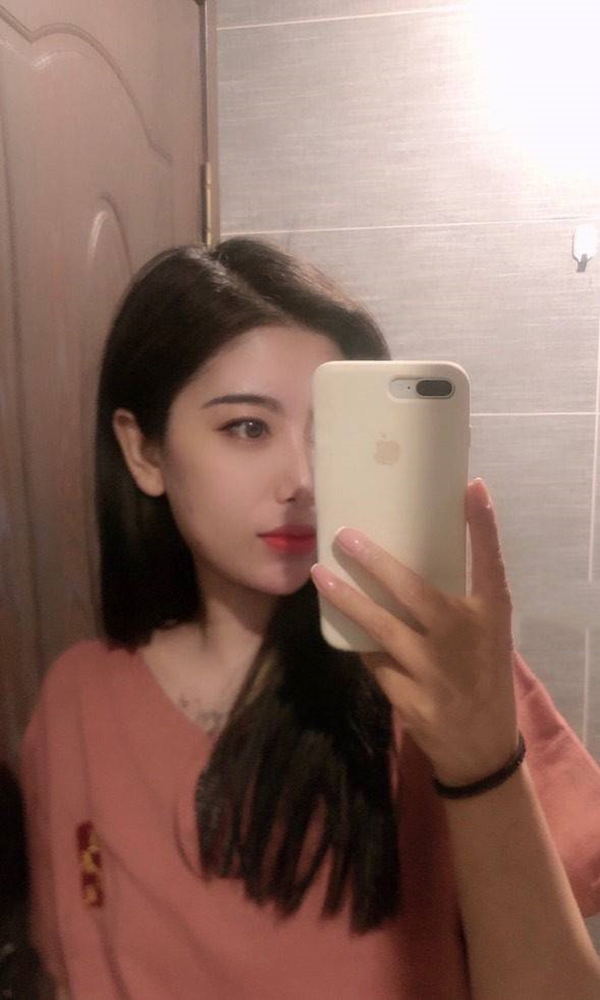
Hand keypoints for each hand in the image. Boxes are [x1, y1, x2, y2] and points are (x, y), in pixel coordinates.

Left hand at [310, 479, 518, 786]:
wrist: (481, 747)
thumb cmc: (480, 674)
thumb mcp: (486, 633)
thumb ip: (460, 596)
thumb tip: (411, 552)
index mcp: (490, 615)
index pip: (490, 562)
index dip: (482, 524)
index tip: (470, 487)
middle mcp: (463, 637)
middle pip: (414, 591)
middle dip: (376, 561)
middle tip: (345, 535)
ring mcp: (434, 670)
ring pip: (380, 627)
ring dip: (346, 599)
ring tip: (319, 575)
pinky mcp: (409, 697)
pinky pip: (372, 660)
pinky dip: (355, 641)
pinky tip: (334, 622)